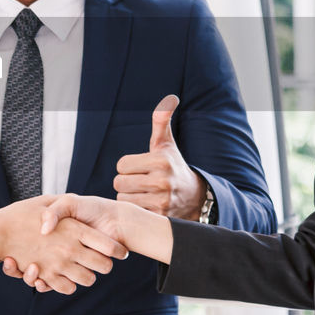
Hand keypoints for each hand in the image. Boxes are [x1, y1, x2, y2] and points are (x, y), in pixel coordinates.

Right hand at [0, 196, 126, 294]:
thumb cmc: (21, 214)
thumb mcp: (46, 201)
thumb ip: (63, 206)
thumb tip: (78, 213)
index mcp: (75, 229)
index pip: (109, 245)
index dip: (118, 250)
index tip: (120, 252)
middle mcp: (71, 249)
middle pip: (103, 266)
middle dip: (105, 265)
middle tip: (102, 262)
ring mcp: (60, 264)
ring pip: (88, 280)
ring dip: (88, 276)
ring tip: (84, 270)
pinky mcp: (47, 276)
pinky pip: (68, 288)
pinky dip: (69, 285)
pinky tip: (67, 277)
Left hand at [113, 95, 206, 219]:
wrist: (195, 197)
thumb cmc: (173, 166)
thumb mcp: (167, 144)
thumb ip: (161, 121)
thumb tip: (170, 98)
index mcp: (160, 160)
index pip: (121, 165)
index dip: (128, 167)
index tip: (141, 168)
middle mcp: (162, 180)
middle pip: (119, 182)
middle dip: (127, 182)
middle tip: (142, 182)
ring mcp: (161, 200)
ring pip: (123, 198)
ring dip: (130, 197)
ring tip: (145, 193)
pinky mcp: (159, 216)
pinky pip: (130, 212)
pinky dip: (135, 209)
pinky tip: (147, 204)